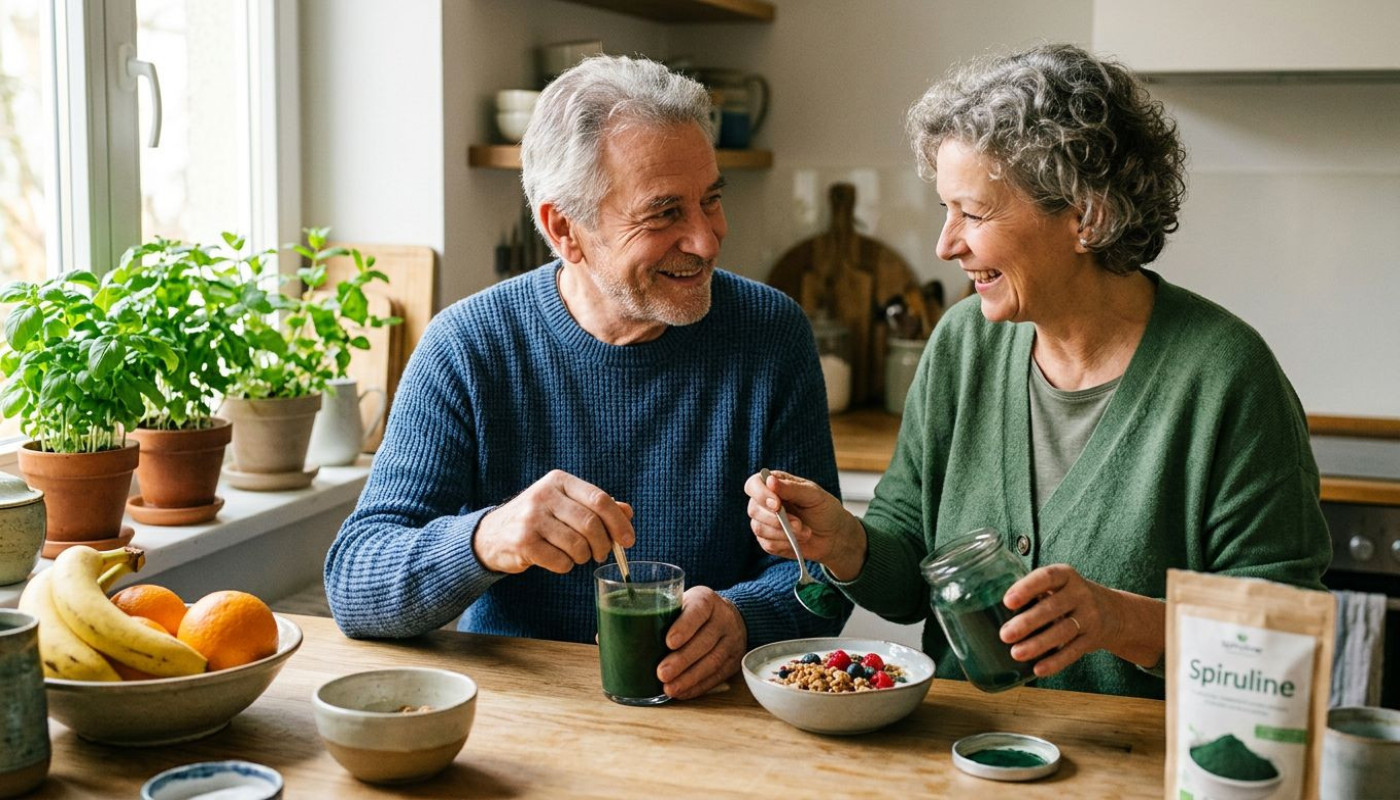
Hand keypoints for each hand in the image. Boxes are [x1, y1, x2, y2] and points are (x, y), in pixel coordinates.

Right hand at [474, 469, 633, 574]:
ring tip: (577, 556)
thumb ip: (596, 506)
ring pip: (577, 545)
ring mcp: (531, 518)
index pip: (599, 499)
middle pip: (591, 523)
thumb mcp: (565, 504)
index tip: (628, 540)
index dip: (619, 522)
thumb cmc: (539, 518)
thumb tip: (627, 512)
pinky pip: (560, 561)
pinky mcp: (522, 542)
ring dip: (584, 557)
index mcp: (559, 481)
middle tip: (603, 554)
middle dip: (604, 544)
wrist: (493, 534)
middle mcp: (544, 495)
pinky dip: (566, 566)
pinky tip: (558, 560)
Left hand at [656, 587, 746, 699]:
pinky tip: (682, 692)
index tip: (669, 642)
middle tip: (662, 673)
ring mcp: (732, 640)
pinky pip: (717, 676)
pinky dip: (698, 686)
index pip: (698, 610)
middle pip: (704, 641)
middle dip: (682, 660)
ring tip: (669, 688)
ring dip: (689, 677)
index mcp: (706, 600)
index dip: (684, 626)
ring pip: (712, 661)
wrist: (729, 617)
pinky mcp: (734, 660)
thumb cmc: (692, 612)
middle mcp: (723, 618)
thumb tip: (615, 636)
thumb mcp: (681, 602)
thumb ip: (658, 613)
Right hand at [743, 470, 865, 579]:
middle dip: (776, 519)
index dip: (761, 494)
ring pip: (759, 528)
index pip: (753, 485)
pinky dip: (785, 544)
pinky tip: (798, 540)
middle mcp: (765, 503)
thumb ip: (791, 488)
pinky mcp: (768, 541)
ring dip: (783, 533)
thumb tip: (769, 480)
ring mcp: (765, 522)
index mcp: (774, 485)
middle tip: (799, 523)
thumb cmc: (824, 510)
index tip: (777, 505)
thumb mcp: (813, 495)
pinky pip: (767, 544)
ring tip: (804, 531)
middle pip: (754, 509)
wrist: (834, 535)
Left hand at [998, 564, 1164, 676]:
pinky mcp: (1092, 639)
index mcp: (1066, 575)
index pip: (1047, 577)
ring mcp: (1089, 617)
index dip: (1027, 588)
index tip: (1007, 601)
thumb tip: (988, 604)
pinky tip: (1037, 669)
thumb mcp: (1057, 584)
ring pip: (1063, 631)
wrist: (1113, 612)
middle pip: (1053, 607)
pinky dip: (1055, 662)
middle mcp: (1080, 594)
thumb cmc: (1068, 596)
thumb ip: (1032, 590)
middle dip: (1027, 622)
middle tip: (1004, 634)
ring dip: (1038, 644)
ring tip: (1016, 653)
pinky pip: (1073, 652)